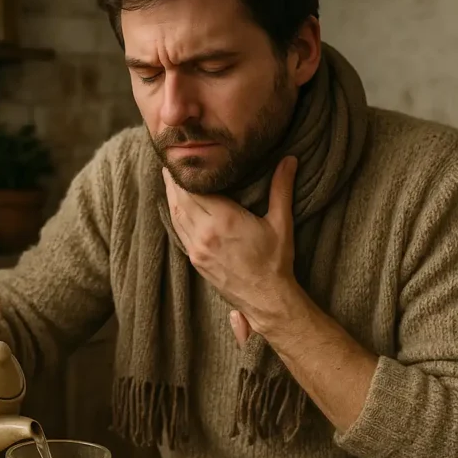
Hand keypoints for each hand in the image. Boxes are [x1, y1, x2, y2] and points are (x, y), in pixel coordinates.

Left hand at [163, 155, 298, 339]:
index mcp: (225, 220)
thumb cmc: (275, 262)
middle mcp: (205, 233)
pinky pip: (179, 232)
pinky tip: (176, 208)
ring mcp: (197, 249)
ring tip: (169, 181)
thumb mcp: (281, 223)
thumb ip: (281, 188)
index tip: (184, 158)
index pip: (197, 189)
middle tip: (170, 164)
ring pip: (176, 216)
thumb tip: (289, 159)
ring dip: (171, 197)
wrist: (266, 298)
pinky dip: (175, 216)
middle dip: (174, 181)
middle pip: (181, 200)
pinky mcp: (195, 260)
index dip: (188, 173)